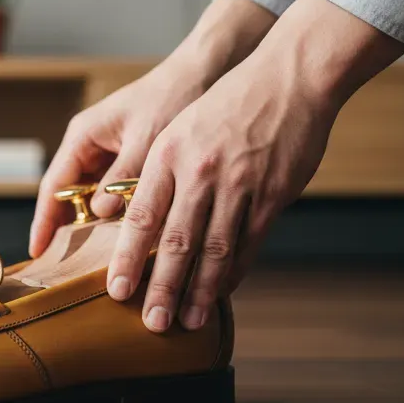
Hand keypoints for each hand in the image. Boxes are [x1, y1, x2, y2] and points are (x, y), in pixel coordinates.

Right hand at [30, 0, 275, 257]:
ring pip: (96, 202)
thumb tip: (98, 213)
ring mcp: (112, 156)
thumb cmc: (174, 95)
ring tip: (101, 264)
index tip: (39, 253)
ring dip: (99, 229)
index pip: (53, 186)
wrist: (208, 72)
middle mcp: (93, 148)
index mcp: (84, 136)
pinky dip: (126, 219)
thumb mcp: (147, 138)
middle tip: (68, 269)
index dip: (44, 222)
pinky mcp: (134, 164)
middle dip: (69, 233)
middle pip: (70, 199)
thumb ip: (123, 176)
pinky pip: (121, 198)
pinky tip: (135, 243)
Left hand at [108, 0, 403, 331]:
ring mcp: (238, 185)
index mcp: (168, 156)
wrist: (286, 79)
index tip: (117, 291)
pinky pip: (249, 242)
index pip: (141, 217)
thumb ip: (159, 177)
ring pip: (215, 249)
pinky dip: (234, 271)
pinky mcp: (272, 194)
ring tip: (188, 320)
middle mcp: (200, 173)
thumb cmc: (224, 107)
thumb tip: (139, 224)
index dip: (128, 259)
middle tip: (151, 323)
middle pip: (177, 242)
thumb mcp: (178, 131)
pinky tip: (223, 291)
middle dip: (162, 288)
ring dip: (200, 290)